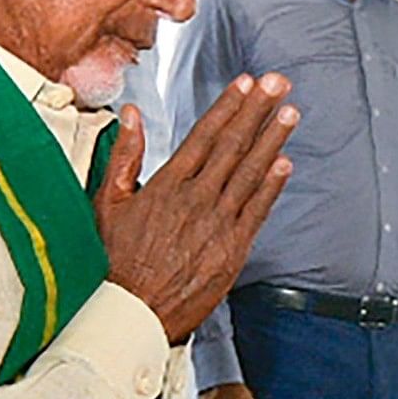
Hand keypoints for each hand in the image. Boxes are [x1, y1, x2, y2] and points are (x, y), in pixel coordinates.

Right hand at [93, 77, 295, 340]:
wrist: (130, 315)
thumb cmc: (113, 263)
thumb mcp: (107, 203)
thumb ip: (124, 155)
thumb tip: (131, 114)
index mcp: (167, 185)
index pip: (205, 135)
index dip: (229, 106)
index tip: (246, 83)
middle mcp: (196, 199)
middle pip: (234, 146)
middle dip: (258, 111)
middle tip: (279, 84)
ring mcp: (217, 224)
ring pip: (251, 173)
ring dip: (273, 140)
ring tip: (290, 114)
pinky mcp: (232, 250)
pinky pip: (257, 210)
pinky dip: (272, 185)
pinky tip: (285, 164)